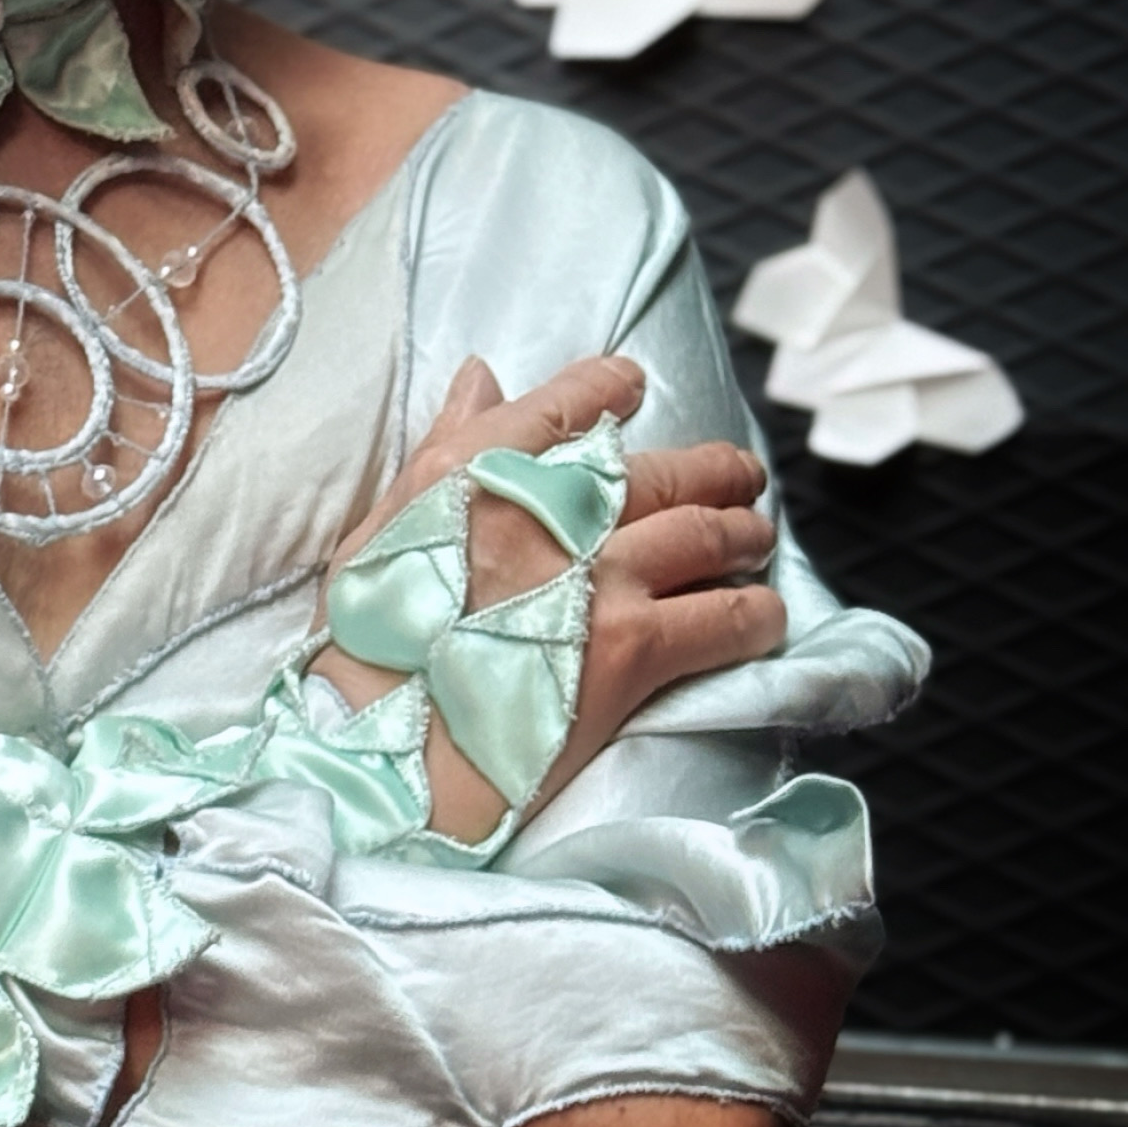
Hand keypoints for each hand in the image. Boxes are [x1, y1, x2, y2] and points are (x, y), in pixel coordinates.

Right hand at [319, 355, 784, 842]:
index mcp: (471, 471)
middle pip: (661, 471)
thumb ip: (438, 450)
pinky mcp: (634, 645)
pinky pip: (727, 617)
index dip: (611, 386)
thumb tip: (482, 377)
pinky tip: (762, 617)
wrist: (385, 749)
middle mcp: (543, 509)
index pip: (565, 404)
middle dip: (712, 471)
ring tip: (754, 542)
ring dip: (743, 535)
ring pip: (707, 533)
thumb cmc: (365, 648)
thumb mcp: (379, 531)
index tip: (636, 384)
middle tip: (737, 478)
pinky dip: (756, 614)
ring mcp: (596, 575)